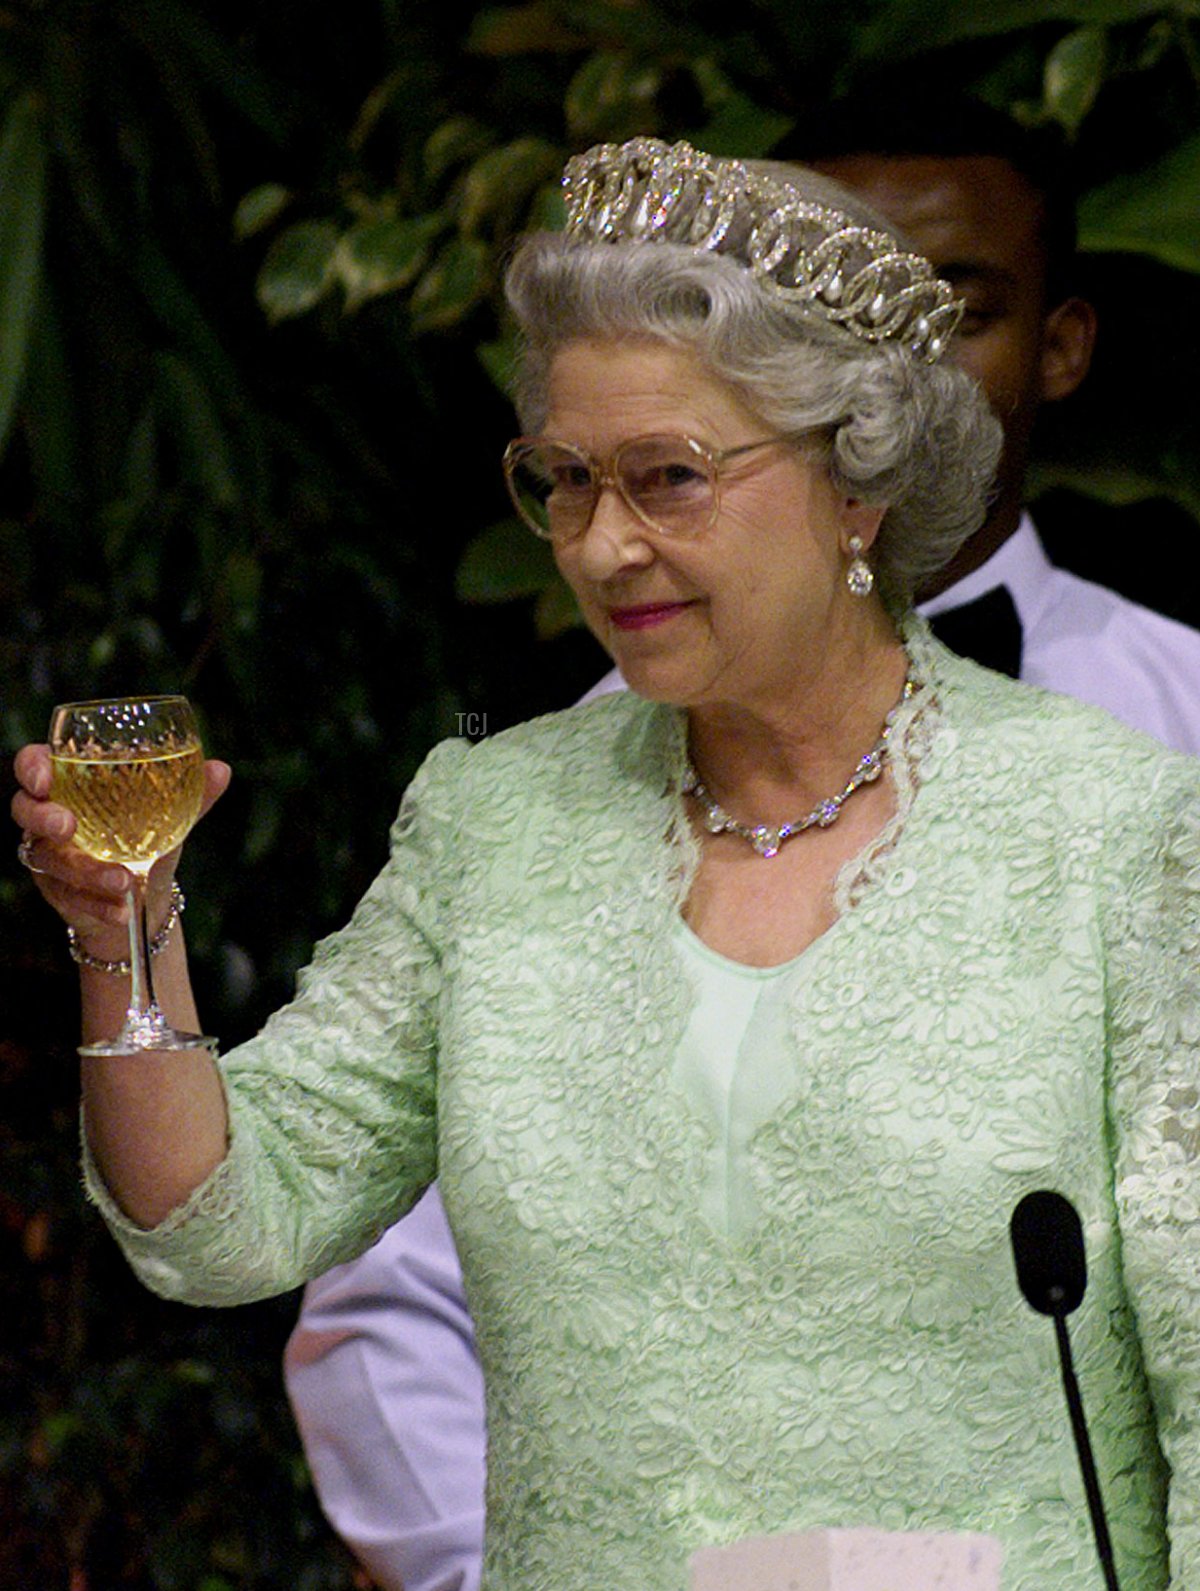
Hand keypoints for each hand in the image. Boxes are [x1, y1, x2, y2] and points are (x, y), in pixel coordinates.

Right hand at [11, 743, 230, 951]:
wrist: (145, 896)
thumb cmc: (148, 840)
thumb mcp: (172, 818)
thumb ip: (193, 795)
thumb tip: (221, 769)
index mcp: (71, 785)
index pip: (35, 765)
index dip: (32, 767)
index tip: (45, 778)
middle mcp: (50, 817)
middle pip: (24, 809)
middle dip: (42, 816)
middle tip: (69, 826)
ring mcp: (48, 855)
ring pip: (51, 859)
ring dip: (86, 870)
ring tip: (123, 880)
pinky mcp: (55, 890)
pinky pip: (69, 897)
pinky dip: (97, 903)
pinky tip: (122, 908)